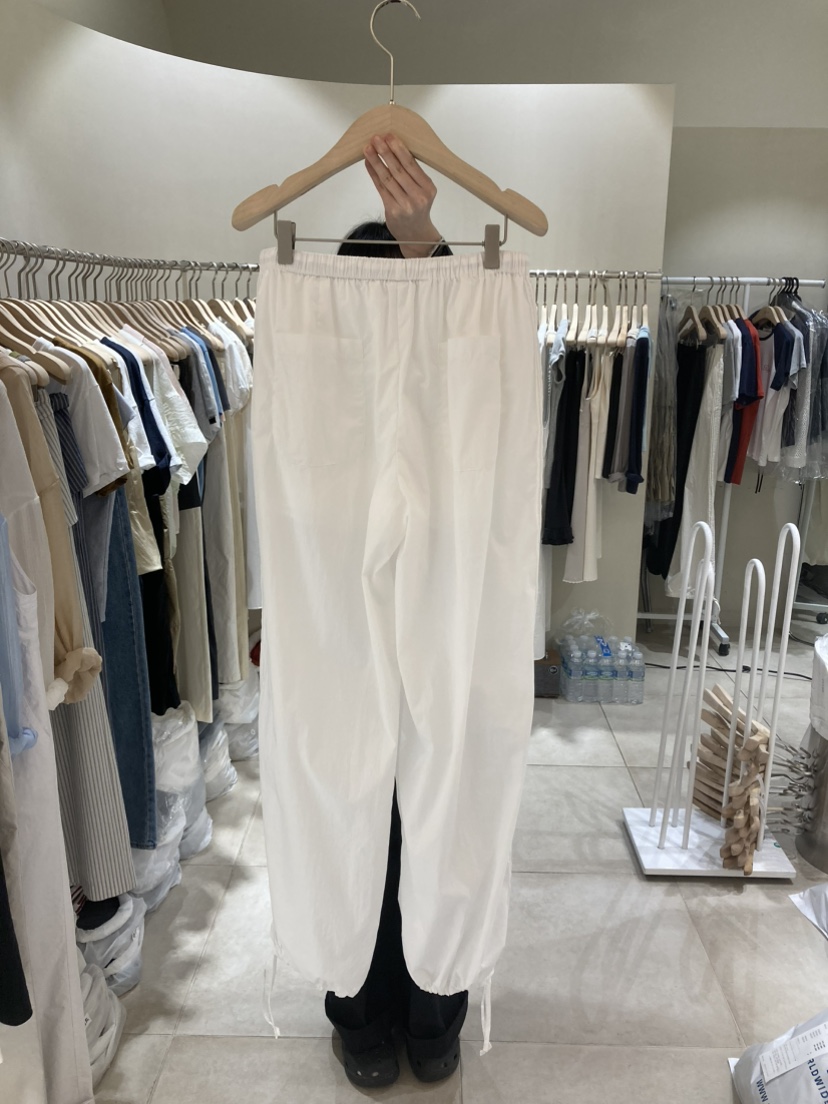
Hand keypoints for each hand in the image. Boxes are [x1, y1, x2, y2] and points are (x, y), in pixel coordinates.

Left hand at [363, 134, 440, 257]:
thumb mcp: (422, 191)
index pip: (412, 165)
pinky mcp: (393, 211)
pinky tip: (368, 163)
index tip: (390, 136)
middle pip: (399, 170)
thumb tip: (395, 149)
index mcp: (428, 188)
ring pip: (388, 178)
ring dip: (376, 162)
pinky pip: (381, 188)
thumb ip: (413, 175)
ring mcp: (405, 205)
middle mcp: (418, 197)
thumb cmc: (417, 208)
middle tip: (376, 138)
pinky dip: (374, 174)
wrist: (415, 234)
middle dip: (386, 152)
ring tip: (368, 148)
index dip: (399, 149)